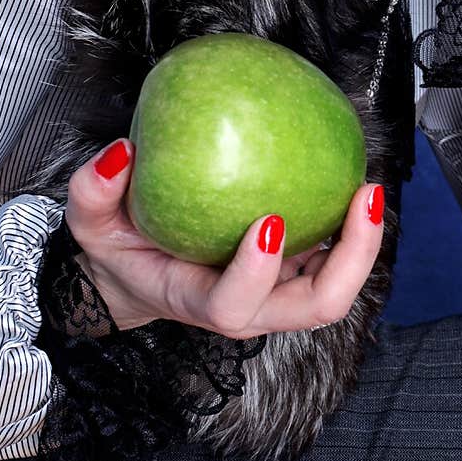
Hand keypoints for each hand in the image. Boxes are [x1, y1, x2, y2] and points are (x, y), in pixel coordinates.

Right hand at [64, 139, 384, 338]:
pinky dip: (348, 224)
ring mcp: (276, 293)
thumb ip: (94, 190)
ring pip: (335, 287)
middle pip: (316, 306)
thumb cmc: (122, 250)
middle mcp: (249, 307)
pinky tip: (351, 176)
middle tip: (362, 199)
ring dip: (362, 243)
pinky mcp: (291, 271)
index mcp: (198, 301)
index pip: (234, 304)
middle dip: (351, 261)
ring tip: (368, 188)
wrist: (140, 273)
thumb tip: (122, 153)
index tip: (269, 221)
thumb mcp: (92, 222)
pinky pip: (331, 256)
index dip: (256, 272)